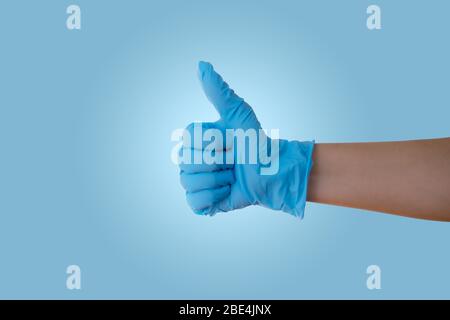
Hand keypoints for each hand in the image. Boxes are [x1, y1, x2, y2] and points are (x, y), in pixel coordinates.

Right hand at [178, 61, 313, 216]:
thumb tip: (201, 64)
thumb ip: (219, 92)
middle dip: (218, 162)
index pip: (188, 139)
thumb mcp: (239, 114)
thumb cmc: (257, 141)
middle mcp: (191, 159)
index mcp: (195, 140)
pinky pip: (195, 202)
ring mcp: (195, 181)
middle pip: (187, 162)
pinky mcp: (202, 201)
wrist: (273, 172)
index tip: (231, 142)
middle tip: (234, 160)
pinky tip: (227, 190)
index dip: (214, 142)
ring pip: (190, 182)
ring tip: (232, 176)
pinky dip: (215, 197)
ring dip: (218, 180)